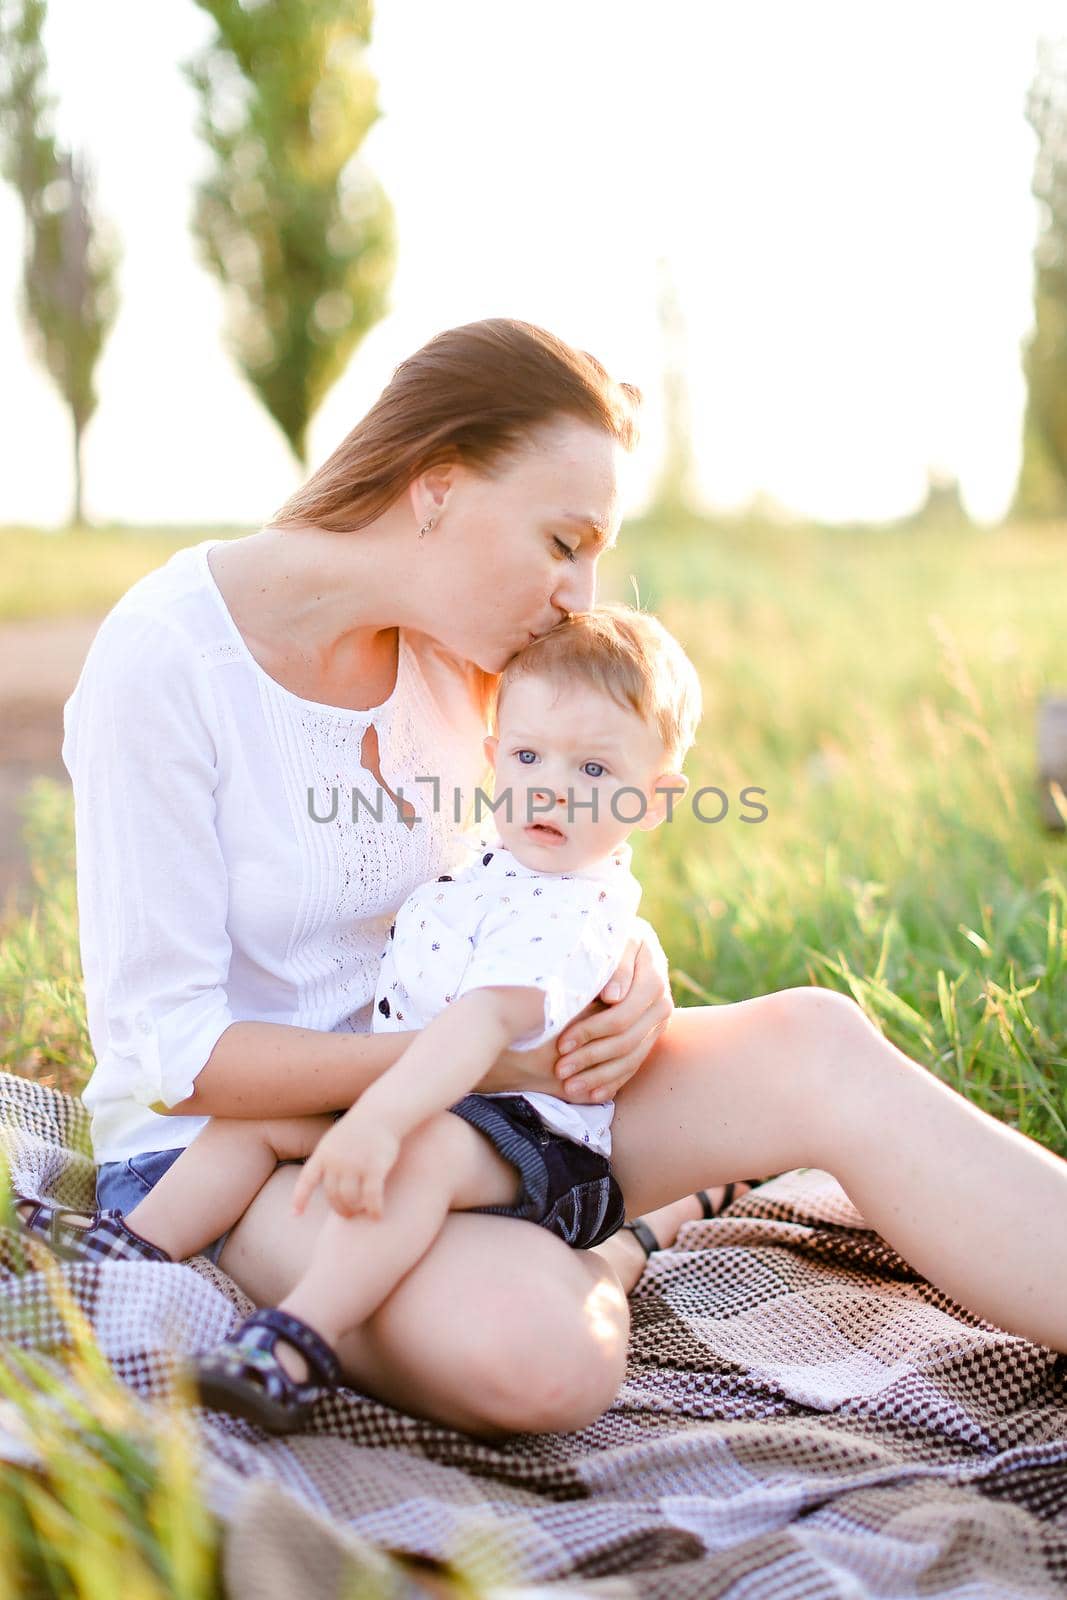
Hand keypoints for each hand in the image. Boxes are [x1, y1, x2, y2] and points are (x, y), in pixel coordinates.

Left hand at [291, 1109, 401, 1219]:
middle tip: (348, 1214)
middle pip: (332, 1194)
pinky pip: (372, 1196)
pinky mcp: (374, 1168)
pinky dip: (374, 1209)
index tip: (295, 1215)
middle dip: (339, 1207)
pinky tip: (377, 1215)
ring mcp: (355, 1165)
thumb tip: (327, 1182)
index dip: (300, 1198)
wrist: (381, 1112)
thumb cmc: (360, 1127)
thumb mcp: (335, 1140)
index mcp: (323, 1153)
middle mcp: (336, 1161)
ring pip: (350, 1198)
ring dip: (355, 1209)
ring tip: (361, 1212)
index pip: (307, 1180)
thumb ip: (329, 1159)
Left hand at [553, 919, 673, 1103]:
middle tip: (560, 1070)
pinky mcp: (651, 1034)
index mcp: (652, 974)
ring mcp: (658, 1021)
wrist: (619, 938)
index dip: (592, 1031)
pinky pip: (635, 1064)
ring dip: (600, 1075)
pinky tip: (592, 1095)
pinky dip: (613, 1080)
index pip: (624, 1014)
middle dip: (591, 1057)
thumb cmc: (606, 934)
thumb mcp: (611, 938)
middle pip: (627, 1039)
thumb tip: (614, 996)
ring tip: (570, 1088)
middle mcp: (662, 1001)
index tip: (561, 1043)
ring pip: (632, 1057)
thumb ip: (613, 963)